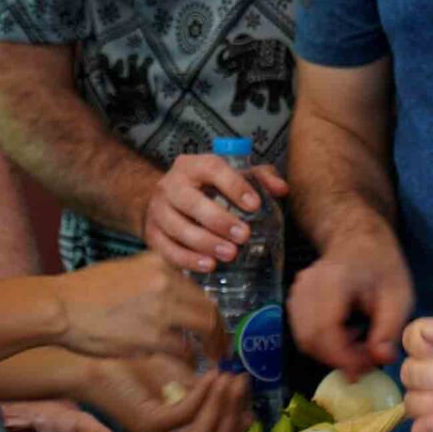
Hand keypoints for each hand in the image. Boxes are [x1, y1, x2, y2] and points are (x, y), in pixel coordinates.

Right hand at [53, 251, 225, 361]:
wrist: (60, 307)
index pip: (199, 289)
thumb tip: (177, 298)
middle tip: (221, 348)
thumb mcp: (125, 270)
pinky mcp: (153, 336)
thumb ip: (154, 280)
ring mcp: (162, 309)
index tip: (212, 326)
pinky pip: (184, 351)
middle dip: (219, 332)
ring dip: (210, 347)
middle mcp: (166, 281)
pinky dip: (190, 360)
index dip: (210, 312)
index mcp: (160, 263)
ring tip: (210, 359)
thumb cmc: (85, 292)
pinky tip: (187, 366)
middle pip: (208, 309)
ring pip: (204, 329)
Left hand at [87, 356, 252, 431]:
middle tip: (242, 381)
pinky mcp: (149, 425)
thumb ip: (210, 396)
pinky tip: (211, 375)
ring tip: (229, 376)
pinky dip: (203, 394)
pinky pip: (187, 414)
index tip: (247, 390)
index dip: (236, 419)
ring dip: (221, 403)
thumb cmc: (140, 371)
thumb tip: (245, 404)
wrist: (100, 364)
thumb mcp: (184, 384)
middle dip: (233, 412)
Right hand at [144, 154, 289, 272]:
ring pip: (177, 227)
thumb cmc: (208, 187)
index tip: (255, 205)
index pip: (212, 168)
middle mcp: (171, 184)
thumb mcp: (233, 175)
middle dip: (218, 220)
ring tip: (230, 254)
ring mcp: (158, 210)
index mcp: (193, 165)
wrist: (166, 199)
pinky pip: (165, 249)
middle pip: (190, 201)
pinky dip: (186, 259)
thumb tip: (281, 190)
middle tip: (244, 236)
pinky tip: (208, 266)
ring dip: (204, 243)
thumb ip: (260, 178)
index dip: (234, 186)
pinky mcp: (151, 233)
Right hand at [287, 224, 411, 377]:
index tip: (364, 370)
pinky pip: (302, 333)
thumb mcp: (398, 297)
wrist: (359, 241)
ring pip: (303, 339)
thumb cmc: (382, 268)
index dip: (342, 357)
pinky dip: (322, 345)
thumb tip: (380, 361)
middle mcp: (307, 286)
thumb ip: (388, 329)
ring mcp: (296, 292)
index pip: (326, 328)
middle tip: (365, 364)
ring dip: (330, 355)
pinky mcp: (294, 301)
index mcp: (334, 281)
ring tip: (359, 350)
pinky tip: (345, 337)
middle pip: (310, 338)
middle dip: (337, 360)